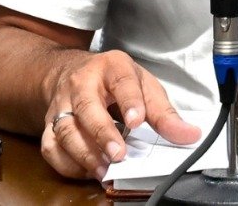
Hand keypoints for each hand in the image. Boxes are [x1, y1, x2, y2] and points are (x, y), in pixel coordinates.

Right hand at [40, 50, 200, 179]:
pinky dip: (68, 163)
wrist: (71, 72)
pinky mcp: (49, 124)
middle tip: (119, 154)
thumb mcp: (143, 86)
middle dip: (102, 132)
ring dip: (85, 154)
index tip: (138, 120)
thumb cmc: (113, 81)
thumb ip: (164, 113)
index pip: (121, 80)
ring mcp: (62, 104)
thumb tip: (189, 135)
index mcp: (111, 67)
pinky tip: (88, 170)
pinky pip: (51, 147)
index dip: (130, 101)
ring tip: (105, 169)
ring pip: (65, 129)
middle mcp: (82, 83)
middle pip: (87, 106)